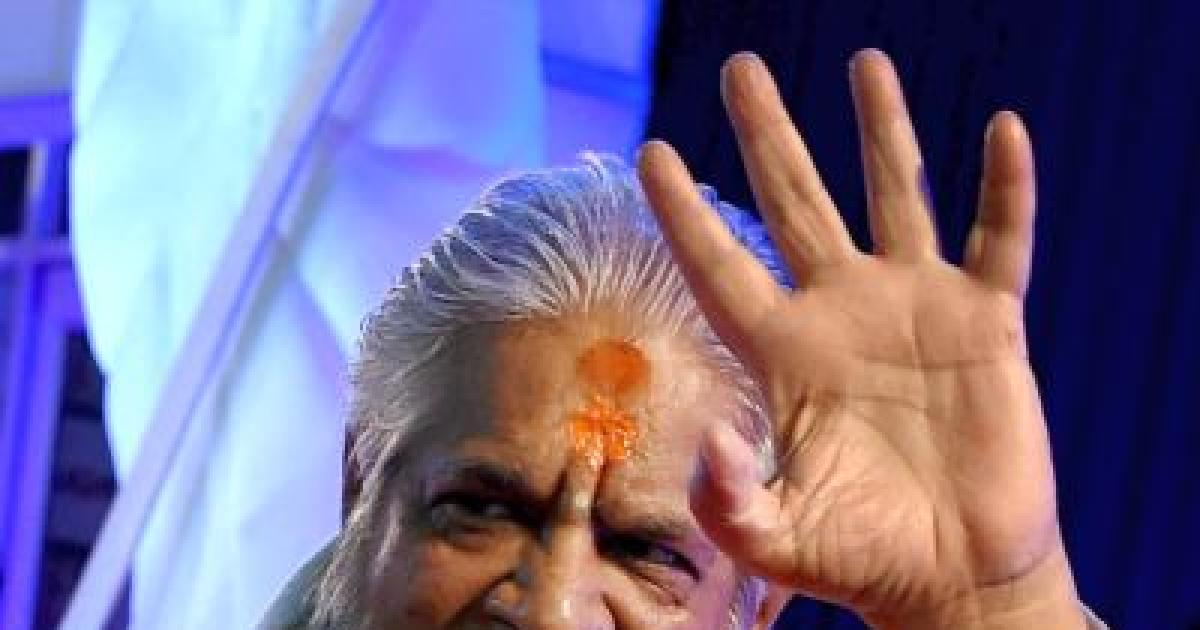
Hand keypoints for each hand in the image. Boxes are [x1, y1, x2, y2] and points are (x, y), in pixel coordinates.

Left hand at [638, 50, 1085, 628]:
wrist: (955, 579)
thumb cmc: (861, 559)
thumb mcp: (777, 539)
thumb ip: (730, 499)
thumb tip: (708, 436)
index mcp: (783, 353)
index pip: (719, 265)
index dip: (683, 211)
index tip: (650, 151)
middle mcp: (842, 314)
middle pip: (796, 203)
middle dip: (768, 134)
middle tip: (740, 68)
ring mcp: (916, 311)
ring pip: (895, 198)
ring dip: (883, 130)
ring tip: (866, 62)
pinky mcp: (988, 326)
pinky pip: (1000, 242)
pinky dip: (1006, 191)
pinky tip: (1002, 132)